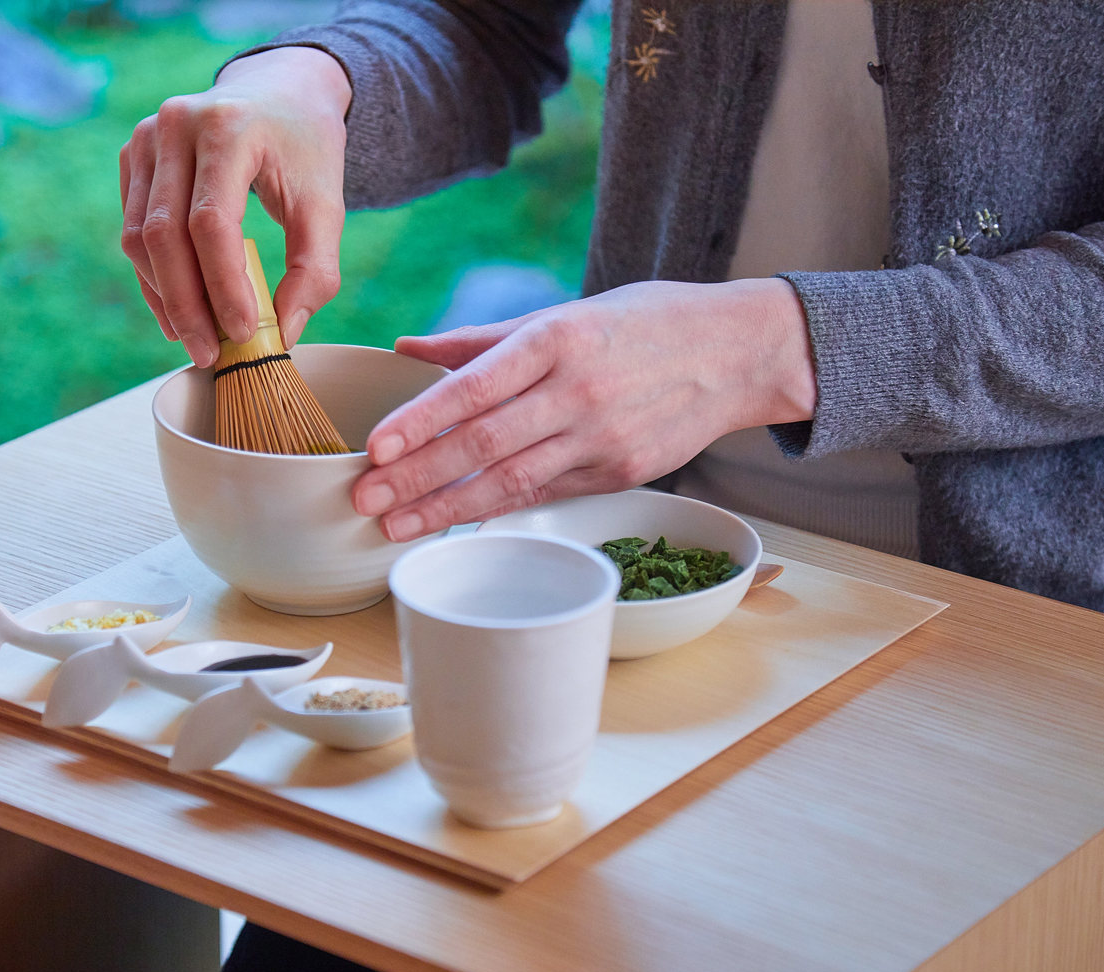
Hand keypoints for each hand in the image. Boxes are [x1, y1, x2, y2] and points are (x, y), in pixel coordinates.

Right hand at [119, 48, 350, 367]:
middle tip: (210, 354)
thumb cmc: (305, 149)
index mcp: (228, 126)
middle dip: (187, 305)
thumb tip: (283, 333)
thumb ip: (315, 270)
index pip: (212, 222)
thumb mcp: (327, 204)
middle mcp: (175, 125)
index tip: (243, 333)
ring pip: (139, 238)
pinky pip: (133, 230)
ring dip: (165, 298)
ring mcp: (145, 138)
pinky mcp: (132, 157)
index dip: (222, 285)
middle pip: (165, 235)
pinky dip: (154, 278)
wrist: (278, 90)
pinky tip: (177, 313)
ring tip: (197, 340)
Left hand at [351, 278, 815, 540]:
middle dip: (418, 477)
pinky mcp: (621, 474)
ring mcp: (602, 439)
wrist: (738, 352)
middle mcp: (577, 392)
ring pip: (513, 482)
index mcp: (557, 340)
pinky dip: (497, 510)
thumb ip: (481, 340)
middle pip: (485, 444)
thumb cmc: (643, 323)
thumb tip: (407, 348)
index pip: (475, 387)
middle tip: (365, 500)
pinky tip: (455, 522)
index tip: (377, 447)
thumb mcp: (563, 313)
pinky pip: (546, 494)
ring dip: (448, 509)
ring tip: (396, 527)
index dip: (422, 420)